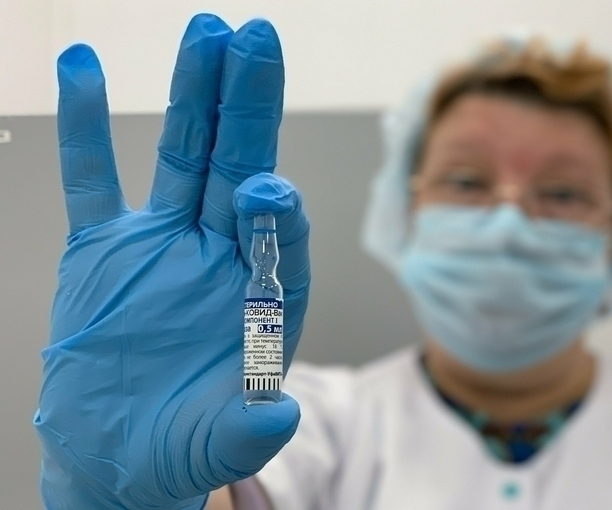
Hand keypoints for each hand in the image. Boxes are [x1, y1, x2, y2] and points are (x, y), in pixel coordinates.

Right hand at [34, 14, 309, 509]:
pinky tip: (83, 64)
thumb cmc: (184, 447)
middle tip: (257, 40)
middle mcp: (222, 256)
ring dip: (192, 94)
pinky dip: (84, 125)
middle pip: (239, 169)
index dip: (276, 212)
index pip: (281, 240)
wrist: (122, 452)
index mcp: (265, 297)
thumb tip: (280, 410)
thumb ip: (251, 426)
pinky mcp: (106, 247)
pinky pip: (93, 177)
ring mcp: (164, 243)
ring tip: (207, 32)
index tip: (265, 189)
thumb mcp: (221, 444)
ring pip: (181, 155)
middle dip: (249, 108)